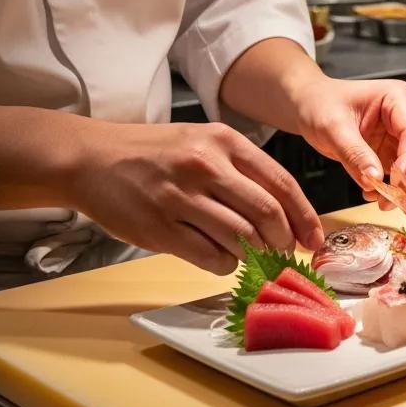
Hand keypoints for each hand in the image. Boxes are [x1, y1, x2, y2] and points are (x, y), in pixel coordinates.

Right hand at [69, 122, 322, 274]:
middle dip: (284, 241)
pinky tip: (222, 260)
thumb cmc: (154, 152)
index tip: (314, 239)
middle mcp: (205, 166)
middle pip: (266, 213)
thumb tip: (286, 212)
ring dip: (256, 256)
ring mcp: (180, 198)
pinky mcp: (158, 228)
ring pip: (241, 238)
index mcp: (224, 141)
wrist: (91, 158)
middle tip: (284, 253)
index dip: (304, 216)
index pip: (281, 182)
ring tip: (254, 258)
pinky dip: (225, 265)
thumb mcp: (204, 142)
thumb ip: (242, 170)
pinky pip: (209, 256)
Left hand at [293, 75, 405, 205]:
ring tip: (381, 201)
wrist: (311, 105)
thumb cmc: (321, 105)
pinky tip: (376, 194)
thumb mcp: (332, 127)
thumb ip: (354, 153)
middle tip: (393, 201)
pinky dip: (400, 189)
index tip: (395, 182)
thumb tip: (374, 180)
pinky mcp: (398, 151)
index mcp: (397, 97)